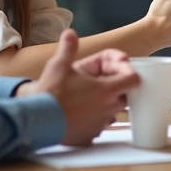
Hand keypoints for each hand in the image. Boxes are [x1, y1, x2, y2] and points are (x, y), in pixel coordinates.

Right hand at [17, 29, 139, 145]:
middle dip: (116, 90)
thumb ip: (68, 47)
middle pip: (124, 97)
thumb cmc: (51, 93)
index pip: (134, 80)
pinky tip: (79, 115)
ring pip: (111, 114)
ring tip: (88, 99)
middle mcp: (108, 108)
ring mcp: (100, 124)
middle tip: (100, 84)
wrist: (36, 120)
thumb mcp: (59, 65)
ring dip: (105, 106)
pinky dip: (93, 121)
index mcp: (107, 89)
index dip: (128, 73)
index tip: (117, 71)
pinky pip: (98, 127)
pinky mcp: (90, 136)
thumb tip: (70, 33)